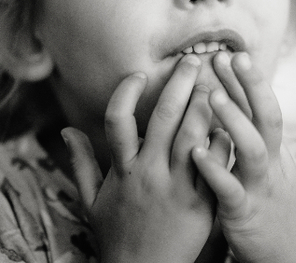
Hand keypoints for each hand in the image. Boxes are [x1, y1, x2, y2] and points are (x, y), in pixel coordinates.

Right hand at [61, 55, 231, 262]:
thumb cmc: (117, 235)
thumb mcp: (91, 200)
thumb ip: (80, 163)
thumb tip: (65, 130)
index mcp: (122, 170)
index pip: (117, 120)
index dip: (127, 92)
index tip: (141, 73)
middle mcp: (148, 173)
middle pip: (163, 119)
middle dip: (179, 85)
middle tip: (193, 61)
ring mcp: (177, 188)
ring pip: (192, 137)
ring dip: (204, 107)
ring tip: (216, 84)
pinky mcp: (201, 204)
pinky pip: (214, 166)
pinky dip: (221, 143)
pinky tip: (230, 126)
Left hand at [192, 52, 295, 262]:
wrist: (295, 260)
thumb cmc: (275, 213)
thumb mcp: (271, 174)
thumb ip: (255, 144)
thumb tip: (239, 115)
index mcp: (275, 153)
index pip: (264, 108)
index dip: (248, 82)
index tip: (232, 54)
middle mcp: (271, 165)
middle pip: (267, 117)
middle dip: (249, 86)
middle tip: (229, 56)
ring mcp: (260, 188)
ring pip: (252, 148)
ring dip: (234, 120)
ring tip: (212, 95)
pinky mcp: (246, 214)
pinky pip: (230, 190)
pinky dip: (215, 170)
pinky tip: (196, 153)